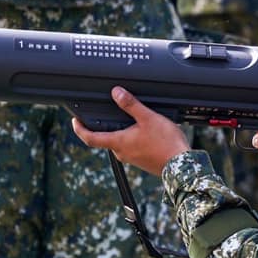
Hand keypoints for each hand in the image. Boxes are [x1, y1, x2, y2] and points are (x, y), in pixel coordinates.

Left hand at [70, 87, 189, 174]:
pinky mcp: (141, 161)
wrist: (181, 165)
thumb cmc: (166, 143)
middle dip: (105, 127)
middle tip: (108, 113)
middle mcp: (122, 153)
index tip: (75, 121)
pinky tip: (145, 132)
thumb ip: (131, 105)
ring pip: (120, 143)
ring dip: (122, 132)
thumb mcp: (148, 118)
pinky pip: (132, 148)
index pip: (90, 138)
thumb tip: (116, 93)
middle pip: (106, 139)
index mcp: (118, 143)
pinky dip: (132, 139)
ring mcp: (132, 158)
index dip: (79, 129)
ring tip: (132, 120)